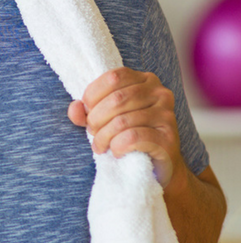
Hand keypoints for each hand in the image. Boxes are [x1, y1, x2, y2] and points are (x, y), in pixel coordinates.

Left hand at [67, 67, 182, 188]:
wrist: (157, 165)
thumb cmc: (127, 134)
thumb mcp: (104, 117)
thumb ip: (86, 110)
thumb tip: (75, 108)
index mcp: (145, 80)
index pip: (113, 77)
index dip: (93, 94)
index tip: (87, 111)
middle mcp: (160, 93)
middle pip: (116, 100)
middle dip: (96, 119)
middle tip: (93, 132)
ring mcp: (167, 115)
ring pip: (122, 121)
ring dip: (103, 136)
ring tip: (100, 145)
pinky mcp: (168, 138)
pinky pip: (133, 138)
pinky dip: (117, 146)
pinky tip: (116, 151)